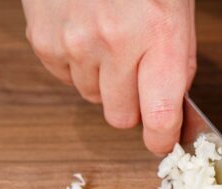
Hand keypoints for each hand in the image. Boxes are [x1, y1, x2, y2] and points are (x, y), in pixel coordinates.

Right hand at [22, 0, 196, 153]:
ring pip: (91, 98)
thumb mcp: (177, 11)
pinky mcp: (43, 39)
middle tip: (139, 83)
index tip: (162, 142)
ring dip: (103, 83)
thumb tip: (172, 104)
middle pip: (121, 116)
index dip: (162, 137)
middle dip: (133, 107)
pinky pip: (63, 77)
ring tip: (111, 46)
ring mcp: (74, 43)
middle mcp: (115, 43)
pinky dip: (76, 65)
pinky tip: (86, 36)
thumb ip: (177, 59)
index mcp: (158, 35)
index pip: (160, 114)